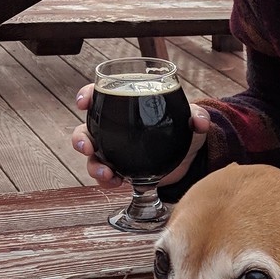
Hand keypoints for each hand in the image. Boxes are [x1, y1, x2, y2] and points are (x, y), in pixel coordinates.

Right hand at [71, 82, 210, 190]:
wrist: (189, 157)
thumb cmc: (184, 129)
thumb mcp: (191, 118)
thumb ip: (197, 116)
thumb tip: (198, 123)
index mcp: (125, 105)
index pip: (99, 95)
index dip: (86, 95)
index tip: (83, 102)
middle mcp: (112, 128)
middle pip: (86, 129)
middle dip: (80, 138)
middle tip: (86, 147)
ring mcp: (114, 150)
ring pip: (92, 156)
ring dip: (93, 165)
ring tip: (106, 173)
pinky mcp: (121, 170)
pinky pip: (106, 176)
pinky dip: (107, 181)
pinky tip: (117, 183)